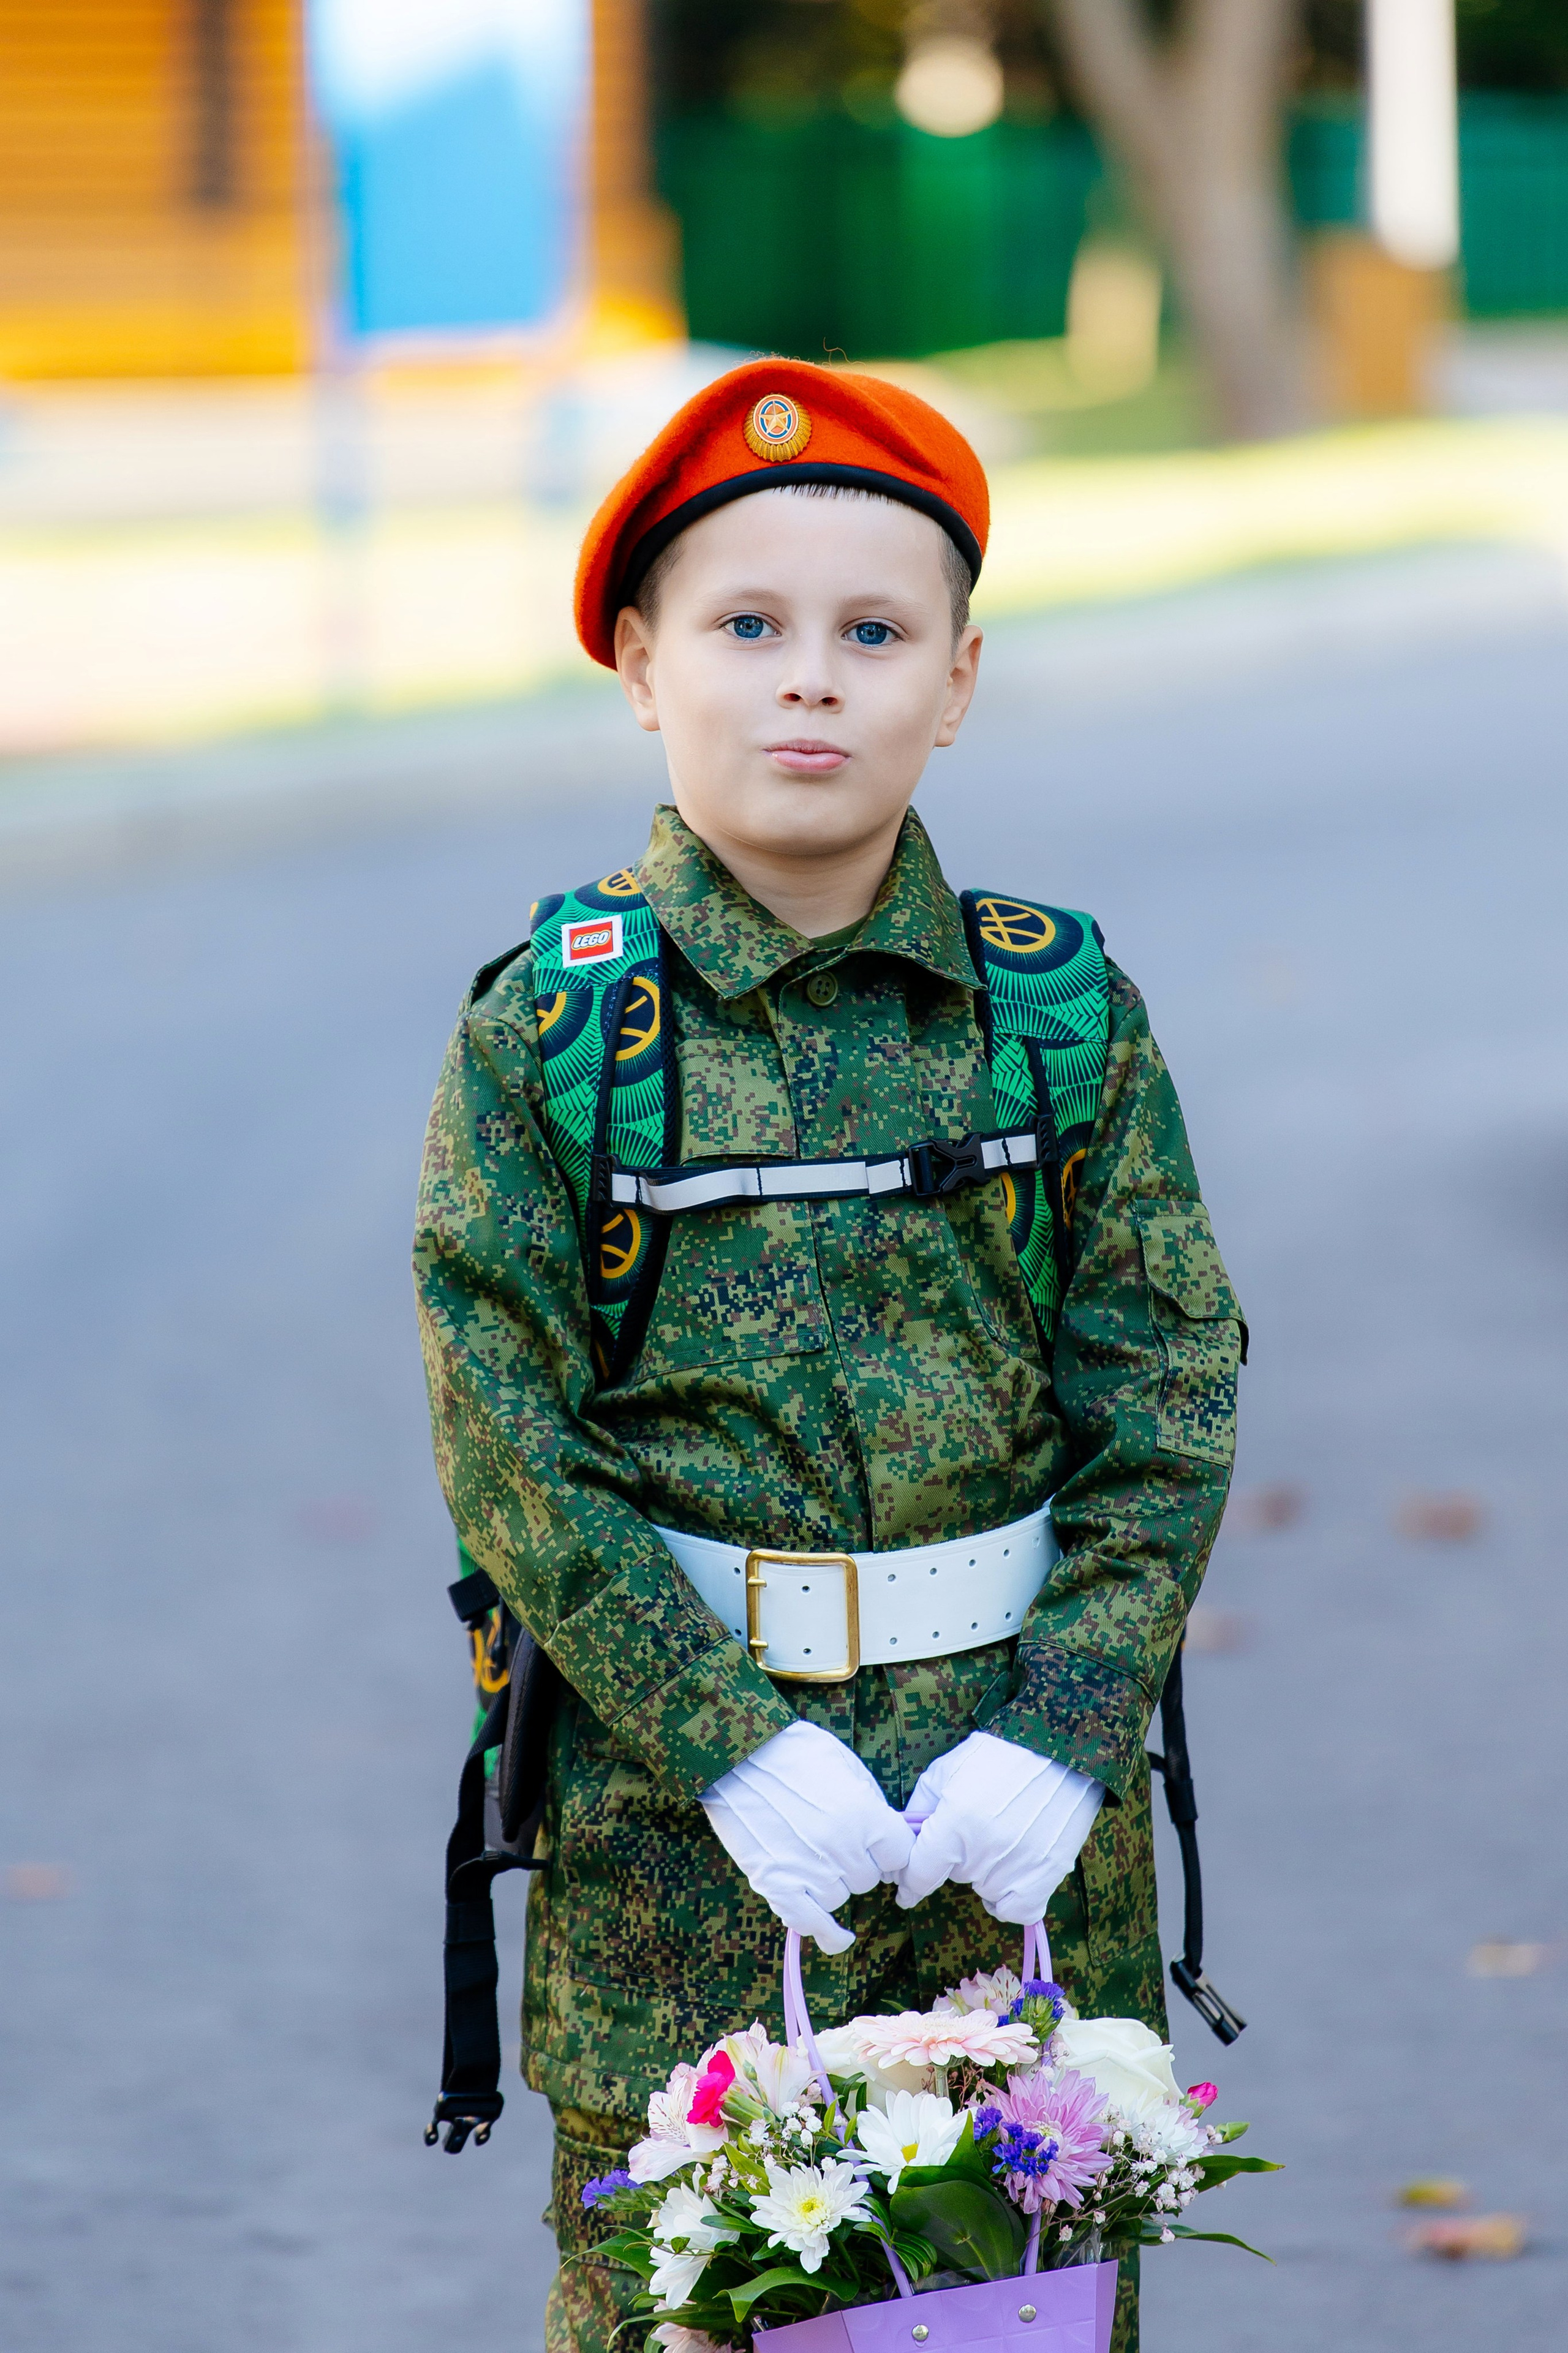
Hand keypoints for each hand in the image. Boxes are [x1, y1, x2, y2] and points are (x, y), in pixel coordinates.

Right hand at [701, 1719, 914, 1954]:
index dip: (891, 1850)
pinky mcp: (776, 1884)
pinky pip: (810, 1923)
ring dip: (834, 1882)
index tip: (883, 1848)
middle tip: (836, 1839)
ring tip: (813, 1853)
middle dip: (859, 1862)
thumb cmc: (794, 1752)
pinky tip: (837, 1936)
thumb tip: (890, 1835)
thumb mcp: (846, 1764)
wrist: (737, 1754)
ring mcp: (808, 1870)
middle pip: (869, 1878)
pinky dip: (826, 1933)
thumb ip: (872, 1803)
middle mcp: (841, 1848)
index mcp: (864, 1815)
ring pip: (841, 1896)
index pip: (900, 1855)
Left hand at [895, 1729, 1103, 1922]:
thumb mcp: (946, 1769)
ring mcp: (1018, 1866)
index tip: (906, 1890)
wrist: (1058, 1749)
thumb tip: (905, 1839)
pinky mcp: (1047, 1874)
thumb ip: (920, 1807)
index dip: (908, 1882)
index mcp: (955, 1823)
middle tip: (972, 1827)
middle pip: (954, 1877)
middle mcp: (984, 1850)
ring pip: (983, 1890)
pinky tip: (1008, 1877)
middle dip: (954, 1857)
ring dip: (983, 1873)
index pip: (919, 1875)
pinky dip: (1009, 1899)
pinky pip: (1016, 1910)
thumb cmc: (998, 1755)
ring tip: (997, 1840)